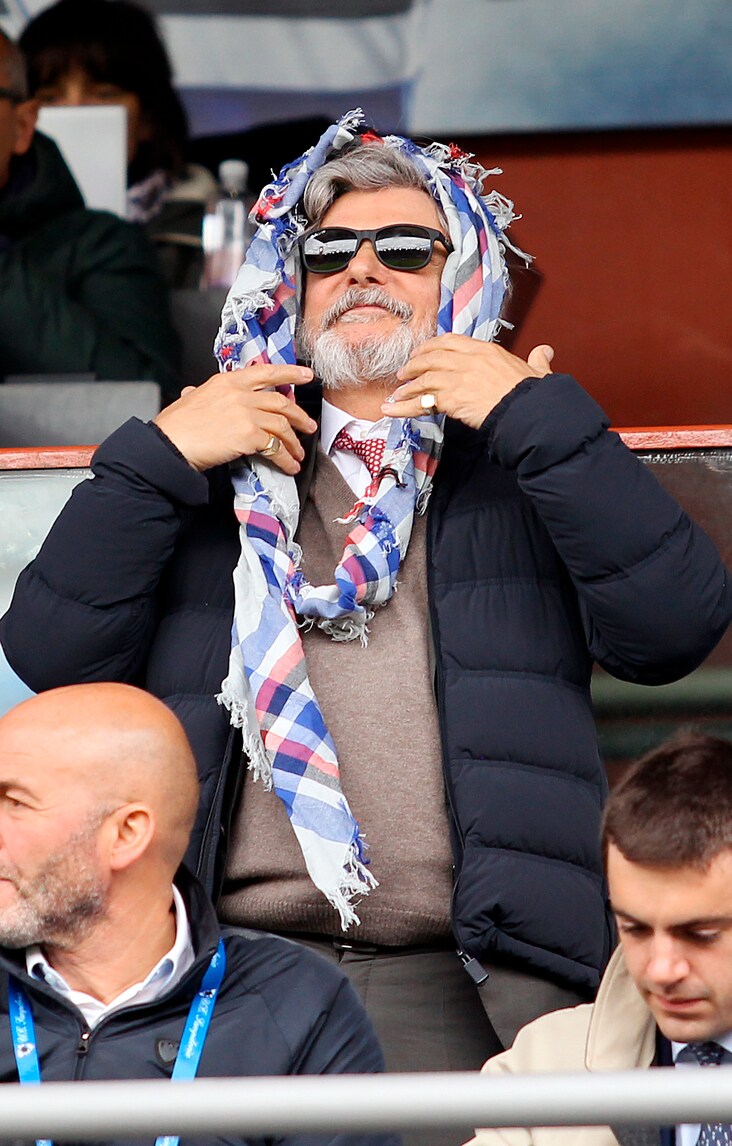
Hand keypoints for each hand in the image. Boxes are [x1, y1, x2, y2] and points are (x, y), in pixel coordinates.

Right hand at [155, 364, 316, 473]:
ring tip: (298, 454)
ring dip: (294, 443)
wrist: (170, 444)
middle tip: (309, 426)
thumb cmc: (176, 425)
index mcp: (228, 381)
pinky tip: (288, 465)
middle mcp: (240, 394)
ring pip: (282, 426)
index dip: (290, 373)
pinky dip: (285, 458)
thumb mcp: (191, 398)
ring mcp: (247, 414)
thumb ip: (201, 394)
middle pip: (281, 402)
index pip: (266, 371)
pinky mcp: (249, 435)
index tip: (306, 374)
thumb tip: (193, 392)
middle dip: (299, 416)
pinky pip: (275, 447)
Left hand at [381, 335, 554, 428]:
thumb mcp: (537, 372)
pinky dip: (403, 406)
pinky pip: (420, 402)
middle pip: (431, 357)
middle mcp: (467, 360)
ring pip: (422, 379)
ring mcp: (456, 378)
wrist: (528, 411)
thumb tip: (545, 352)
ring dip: (407, 387)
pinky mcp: (450, 399)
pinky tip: (392, 409)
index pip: (450, 342)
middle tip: (404, 372)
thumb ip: (537, 361)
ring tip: (396, 394)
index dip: (432, 347)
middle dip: (415, 364)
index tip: (423, 353)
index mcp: (485, 350)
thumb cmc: (532, 394)